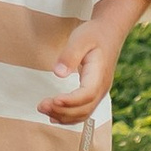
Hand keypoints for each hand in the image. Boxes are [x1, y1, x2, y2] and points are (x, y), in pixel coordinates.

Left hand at [41, 5, 138, 126]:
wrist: (109, 34)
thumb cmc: (93, 35)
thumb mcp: (81, 39)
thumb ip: (69, 56)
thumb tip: (58, 74)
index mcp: (99, 74)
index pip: (87, 94)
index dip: (70, 101)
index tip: (53, 100)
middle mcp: (102, 88)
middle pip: (84, 108)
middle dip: (62, 111)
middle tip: (41, 105)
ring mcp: (99, 93)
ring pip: (83, 113)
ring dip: (63, 116)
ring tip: (43, 109)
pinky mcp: (93, 94)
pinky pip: (83, 111)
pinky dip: (69, 117)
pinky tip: (54, 116)